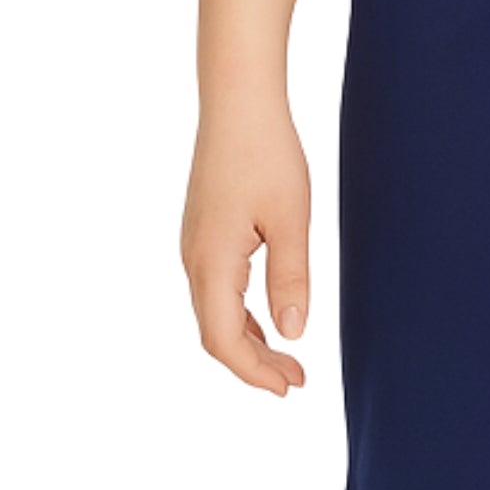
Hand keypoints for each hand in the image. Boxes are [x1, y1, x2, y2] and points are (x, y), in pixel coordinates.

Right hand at [180, 100, 311, 396]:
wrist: (236, 102)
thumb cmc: (267, 153)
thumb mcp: (289, 219)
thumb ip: (290, 278)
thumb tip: (292, 334)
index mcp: (212, 262)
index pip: (224, 340)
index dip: (254, 372)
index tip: (290, 388)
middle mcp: (193, 258)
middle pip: (214, 332)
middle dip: (253, 364)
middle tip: (296, 380)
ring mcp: (194, 244)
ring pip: (213, 311)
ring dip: (248, 339)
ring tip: (287, 358)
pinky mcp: (202, 230)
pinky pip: (215, 288)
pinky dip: (239, 313)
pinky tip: (267, 316)